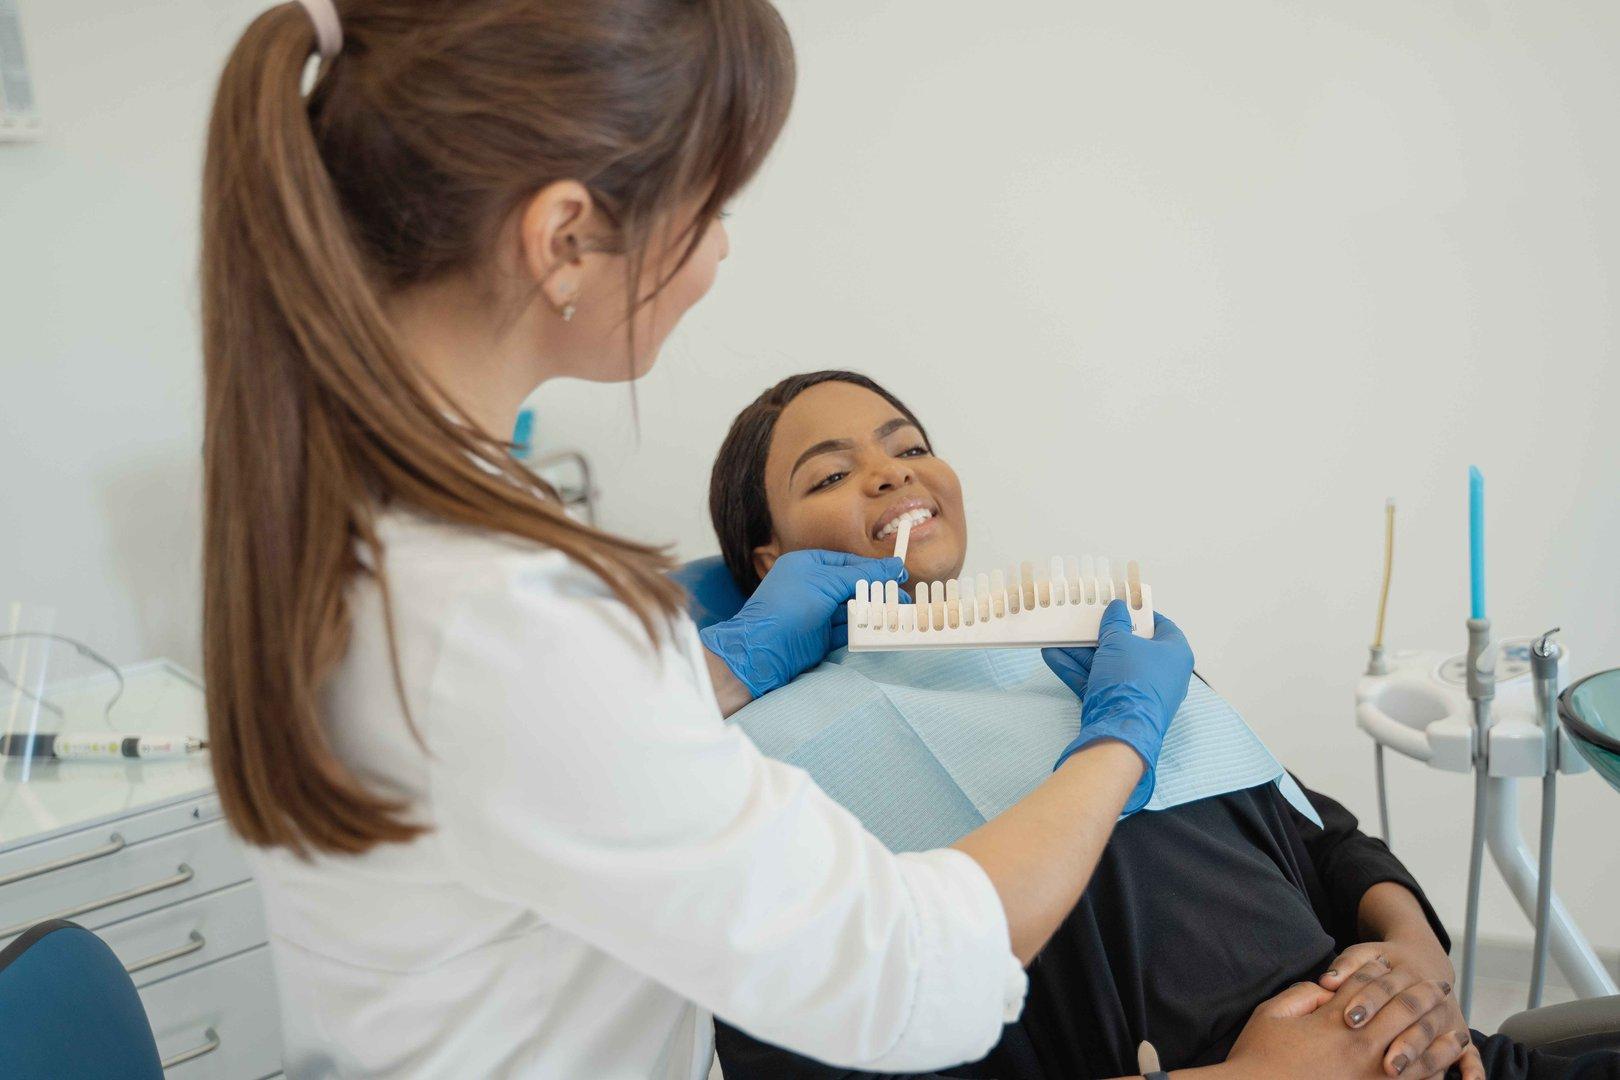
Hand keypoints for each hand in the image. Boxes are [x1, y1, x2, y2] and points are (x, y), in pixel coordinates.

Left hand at [698, 550, 905, 698]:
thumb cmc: (788, 606)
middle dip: (877, 593)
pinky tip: (881, 630)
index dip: (874, 569)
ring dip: (874, 613)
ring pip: (852, 609)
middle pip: (853, 586)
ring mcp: (817, 613)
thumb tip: (893, 566)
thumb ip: (862, 575)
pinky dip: (864, 630)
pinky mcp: (820, 637)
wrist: (762, 650)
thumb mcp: (827, 582)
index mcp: (808, 565)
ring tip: (898, 614)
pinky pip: (847, 630)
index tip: (899, 574)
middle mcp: (812, 587)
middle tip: (903, 598)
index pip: (849, 563)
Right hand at [1041, 601, 1192, 812]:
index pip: (1162, 626)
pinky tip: (1052, 655)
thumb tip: (1117, 607)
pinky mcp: (1117, 705)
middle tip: (1086, 618)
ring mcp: (1138, 692)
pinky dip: (1077, 670)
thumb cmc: (1132, 679)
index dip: (1141, 613)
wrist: (1119, 730)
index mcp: (1174, 654)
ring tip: (1060, 634)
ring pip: (1108, 665)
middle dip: (1103, 633)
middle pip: (1130, 646)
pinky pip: (1097, 681)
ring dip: (1083, 651)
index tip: (1122, 605)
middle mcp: (1161, 674)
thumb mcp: (1120, 642)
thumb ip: (1115, 623)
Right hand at [1221, 975, 1466, 1079]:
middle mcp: (1359, 1046)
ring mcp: (1371, 1077)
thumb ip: (1301, 996)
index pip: (1367, 987)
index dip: (1381, 971)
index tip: (1393, 964)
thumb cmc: (1258, 1056)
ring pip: (1419, 1053)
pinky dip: (1433, 1076)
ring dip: (1440, 1038)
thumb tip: (1327, 989)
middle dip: (1423, 997)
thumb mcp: (1271, 1015)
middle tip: (1440, 987)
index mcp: (1334, 1021)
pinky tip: (1443, 1071)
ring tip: (1457, 1031)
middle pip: (1402, 1013)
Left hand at [1320, 941, 1482, 1078]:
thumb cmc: (1383, 963)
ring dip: (1422, 1056)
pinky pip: (1470, 1054)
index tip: (1350, 1019)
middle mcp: (1431, 994)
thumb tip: (1327, 981)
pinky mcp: (1459, 1034)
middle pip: (1415, 1016)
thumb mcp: (1364, 954)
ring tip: (1399, 1072)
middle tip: (1386, 1063)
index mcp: (1405, 972)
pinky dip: (1472, 1069)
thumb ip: (1347, 966)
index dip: (1368, 1002)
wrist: (1422, 959)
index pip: (1385, 987)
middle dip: (1401, 1040)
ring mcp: (1447, 1015)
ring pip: (1436, 1035)